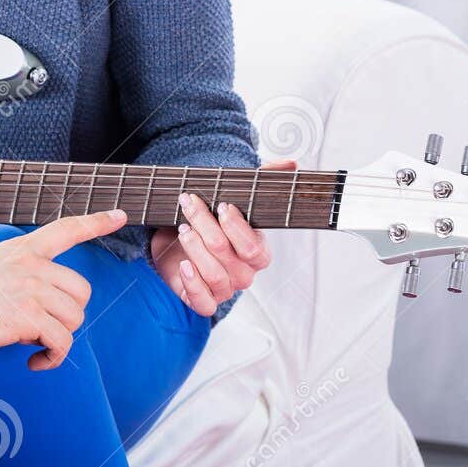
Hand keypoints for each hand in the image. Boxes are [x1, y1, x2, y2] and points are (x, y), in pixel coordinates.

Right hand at [0, 209, 131, 371]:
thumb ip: (12, 267)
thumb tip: (23, 285)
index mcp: (23, 249)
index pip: (67, 229)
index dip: (97, 221)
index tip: (120, 215)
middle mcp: (32, 266)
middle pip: (80, 292)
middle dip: (67, 314)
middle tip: (41, 326)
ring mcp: (32, 290)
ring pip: (74, 319)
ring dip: (57, 339)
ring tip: (33, 345)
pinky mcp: (27, 318)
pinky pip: (61, 343)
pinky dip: (52, 358)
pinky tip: (34, 361)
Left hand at [149, 160, 288, 315]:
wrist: (176, 241)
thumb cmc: (210, 221)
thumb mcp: (233, 197)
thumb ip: (262, 181)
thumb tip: (291, 164)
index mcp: (257, 253)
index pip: (253, 247)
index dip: (236, 227)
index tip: (221, 205)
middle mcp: (244, 274)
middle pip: (226, 253)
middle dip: (205, 224)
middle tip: (189, 203)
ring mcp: (224, 289)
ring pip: (213, 274)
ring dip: (194, 247)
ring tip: (182, 228)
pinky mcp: (203, 300)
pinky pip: (203, 302)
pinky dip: (192, 284)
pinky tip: (183, 264)